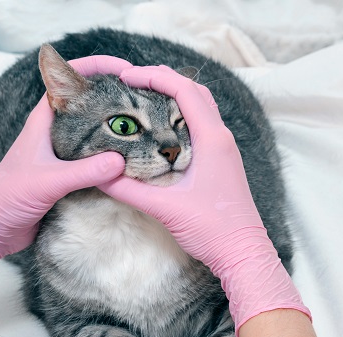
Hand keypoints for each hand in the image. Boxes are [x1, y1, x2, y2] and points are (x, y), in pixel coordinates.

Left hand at [0, 55, 132, 289]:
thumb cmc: (7, 198)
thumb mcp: (48, 181)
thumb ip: (84, 171)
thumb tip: (120, 160)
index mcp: (42, 122)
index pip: (69, 79)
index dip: (96, 68)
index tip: (125, 71)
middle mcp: (52, 134)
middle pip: (86, 104)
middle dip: (113, 97)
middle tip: (143, 99)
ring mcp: (58, 155)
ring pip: (91, 134)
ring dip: (114, 129)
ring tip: (145, 128)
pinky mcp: (62, 177)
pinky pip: (91, 161)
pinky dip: (109, 159)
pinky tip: (128, 163)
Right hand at [97, 65, 309, 331]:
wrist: (242, 253)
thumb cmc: (212, 229)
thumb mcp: (164, 208)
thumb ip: (129, 190)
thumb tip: (100, 175)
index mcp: (212, 139)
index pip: (184, 90)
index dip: (155, 77)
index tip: (127, 78)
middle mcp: (220, 137)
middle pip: (194, 90)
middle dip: (163, 79)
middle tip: (132, 83)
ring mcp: (223, 148)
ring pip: (201, 106)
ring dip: (174, 95)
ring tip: (143, 99)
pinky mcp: (220, 160)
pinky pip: (201, 125)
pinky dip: (180, 115)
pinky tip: (160, 129)